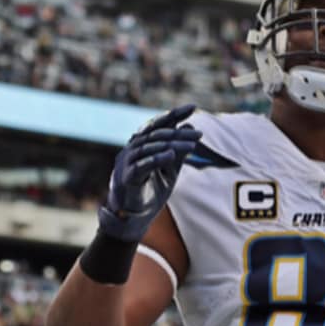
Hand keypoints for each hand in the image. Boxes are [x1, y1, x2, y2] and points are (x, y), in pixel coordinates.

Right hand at [99, 105, 201, 241]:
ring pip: (149, 148)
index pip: (158, 126)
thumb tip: (190, 127)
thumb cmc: (150, 191)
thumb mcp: (170, 169)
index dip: (174, 115)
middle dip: (178, 134)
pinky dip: (155, 159)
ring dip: (171, 146)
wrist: (134, 218)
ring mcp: (126, 163)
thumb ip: (178, 151)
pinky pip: (141, 165)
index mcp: (141, 145)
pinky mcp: (125, 178)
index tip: (192, 107)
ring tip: (191, 146)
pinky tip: (170, 155)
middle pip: (156, 136)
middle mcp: (131, 150)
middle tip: (199, 135)